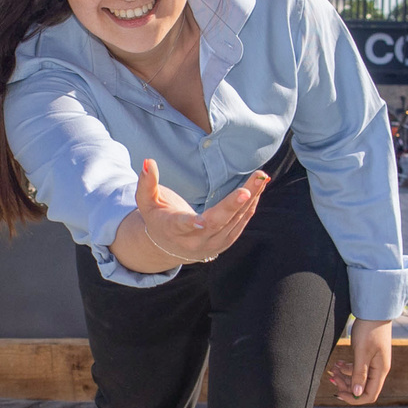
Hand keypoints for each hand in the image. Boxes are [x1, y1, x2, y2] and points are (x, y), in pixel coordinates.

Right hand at [115, 158, 267, 270]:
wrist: (170, 247)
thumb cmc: (158, 217)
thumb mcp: (147, 202)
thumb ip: (146, 183)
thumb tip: (148, 161)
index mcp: (173, 230)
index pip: (182, 226)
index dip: (191, 224)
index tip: (201, 222)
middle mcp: (195, 241)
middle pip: (216, 223)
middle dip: (232, 206)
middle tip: (247, 189)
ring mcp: (212, 244)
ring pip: (234, 221)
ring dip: (250, 199)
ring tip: (261, 177)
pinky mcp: (226, 242)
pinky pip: (241, 223)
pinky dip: (251, 205)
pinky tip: (259, 188)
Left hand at [326, 316, 392, 404]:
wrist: (374, 310)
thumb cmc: (369, 329)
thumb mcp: (362, 352)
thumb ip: (359, 374)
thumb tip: (357, 394)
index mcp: (380, 371)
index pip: (370, 395)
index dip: (354, 398)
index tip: (338, 393)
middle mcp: (379, 369)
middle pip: (362, 388)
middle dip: (346, 386)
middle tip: (332, 378)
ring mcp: (374, 362)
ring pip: (358, 378)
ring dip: (344, 377)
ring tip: (332, 369)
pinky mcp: (368, 356)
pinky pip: (357, 368)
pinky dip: (346, 368)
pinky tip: (337, 363)